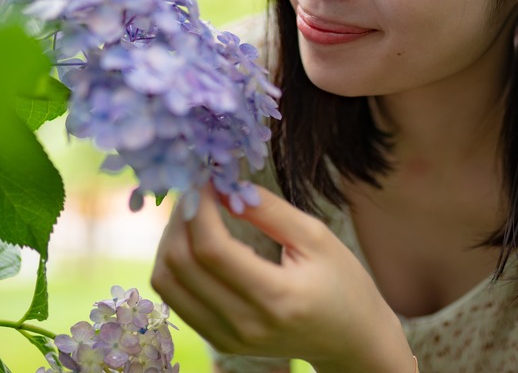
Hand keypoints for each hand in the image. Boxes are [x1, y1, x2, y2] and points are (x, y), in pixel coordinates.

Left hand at [151, 184, 413, 372]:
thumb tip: (223, 186)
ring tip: (194, 212)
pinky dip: (175, 262)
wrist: (350, 339)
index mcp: (276, 298)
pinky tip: (194, 239)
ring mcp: (227, 338)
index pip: (211, 249)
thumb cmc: (342, 282)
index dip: (198, 206)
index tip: (204, 177)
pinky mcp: (218, 340)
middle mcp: (245, 324)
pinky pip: (175, 297)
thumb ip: (269, 211)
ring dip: (171, 239)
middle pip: (181, 264)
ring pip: (167, 282)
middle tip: (196, 189)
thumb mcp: (316, 237)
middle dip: (181, 217)